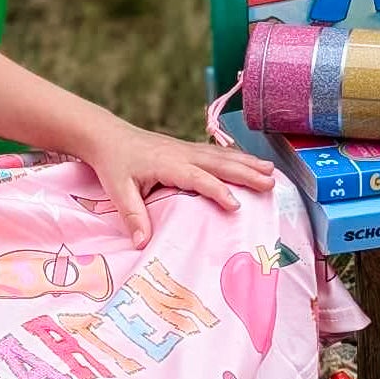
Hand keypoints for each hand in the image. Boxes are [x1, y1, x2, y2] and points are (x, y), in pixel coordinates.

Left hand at [79, 111, 274, 248]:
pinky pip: (216, 153)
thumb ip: (132, 215)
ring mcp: (186, 149)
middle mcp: (182, 153)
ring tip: (272, 172)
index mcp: (167, 163)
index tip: (235, 206)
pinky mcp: (187, 149)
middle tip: (270, 184)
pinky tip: (250, 163)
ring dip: (247, 163)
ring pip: (222, 156)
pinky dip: (237, 158)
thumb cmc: (113, 163)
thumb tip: (142, 243)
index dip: (217, 190)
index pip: (198, 178)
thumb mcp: (118, 190)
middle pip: (219, 163)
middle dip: (246, 173)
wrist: (108, 135)